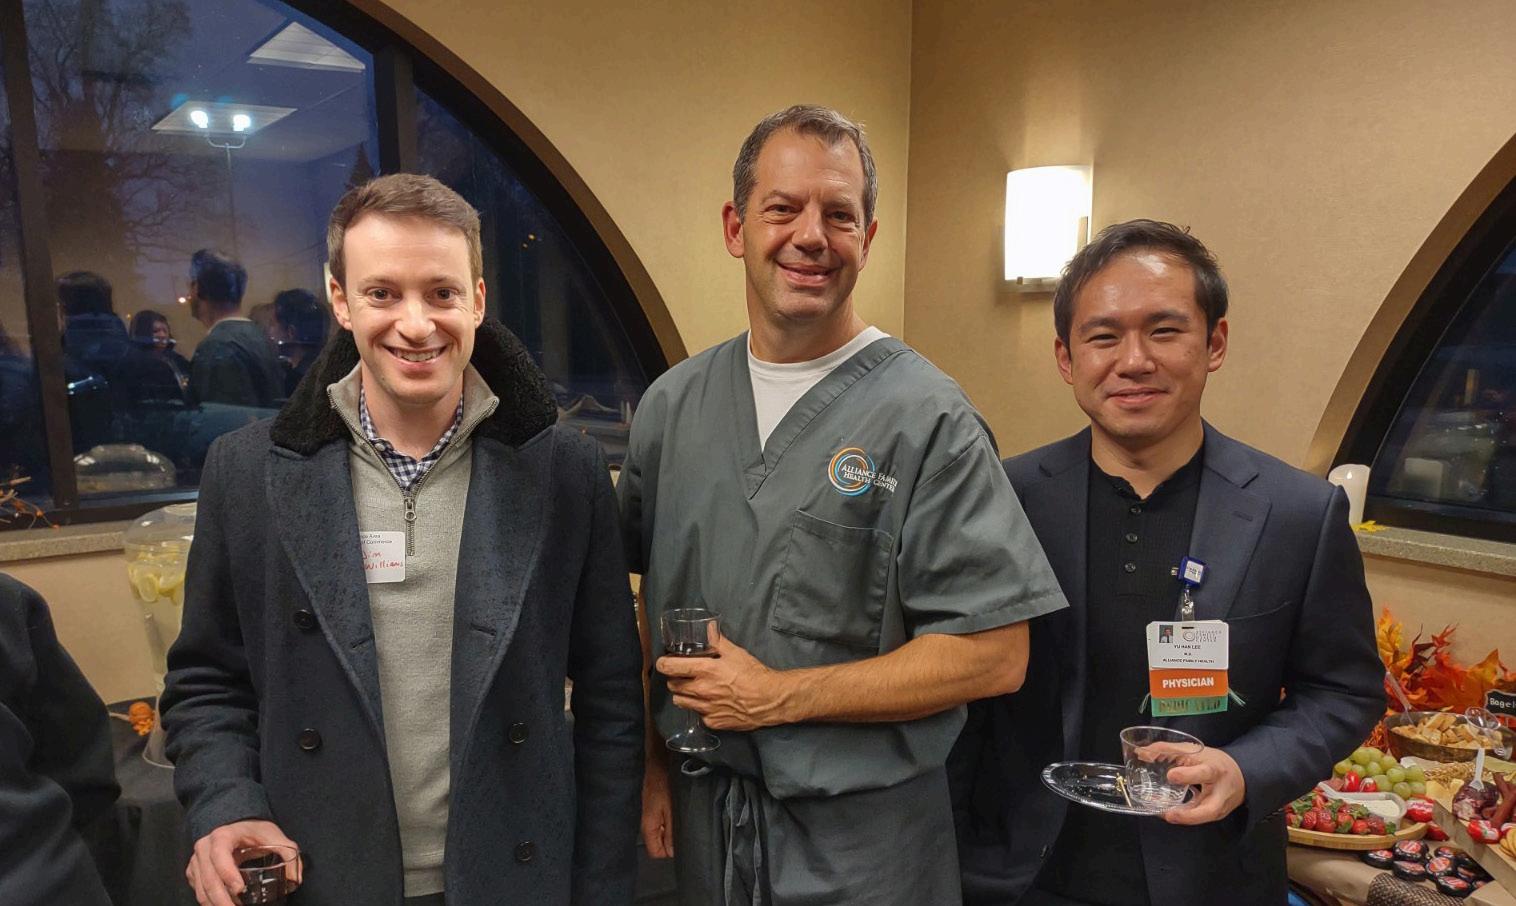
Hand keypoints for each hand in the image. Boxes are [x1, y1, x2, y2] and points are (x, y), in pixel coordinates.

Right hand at [187, 819, 300, 905]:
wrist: (236, 824)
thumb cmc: (254, 830)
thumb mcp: (274, 836)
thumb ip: (288, 852)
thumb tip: (295, 879)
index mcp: (222, 836)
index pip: (220, 856)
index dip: (228, 874)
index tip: (240, 889)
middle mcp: (204, 848)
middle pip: (209, 879)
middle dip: (222, 901)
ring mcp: (196, 861)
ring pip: (201, 890)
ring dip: (216, 905)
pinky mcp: (193, 871)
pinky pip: (199, 891)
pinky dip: (210, 903)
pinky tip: (225, 905)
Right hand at [641, 746, 673, 858]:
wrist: (658, 761)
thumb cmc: (665, 784)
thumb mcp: (672, 809)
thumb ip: (671, 831)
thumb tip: (672, 852)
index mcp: (648, 826)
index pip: (655, 852)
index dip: (669, 851)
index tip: (682, 843)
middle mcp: (646, 823)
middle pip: (658, 843)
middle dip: (671, 841)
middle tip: (686, 831)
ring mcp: (649, 814)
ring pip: (661, 833)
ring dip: (671, 830)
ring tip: (684, 821)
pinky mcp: (653, 807)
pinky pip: (661, 822)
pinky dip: (670, 821)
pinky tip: (679, 813)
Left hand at [656, 631, 788, 730]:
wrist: (770, 700)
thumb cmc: (753, 673)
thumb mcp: (736, 652)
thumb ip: (718, 640)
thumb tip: (707, 626)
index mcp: (704, 671)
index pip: (670, 668)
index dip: (663, 664)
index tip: (664, 662)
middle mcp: (701, 691)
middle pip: (673, 686)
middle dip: (675, 679)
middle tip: (684, 675)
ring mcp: (705, 709)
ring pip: (680, 702)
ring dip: (683, 695)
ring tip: (694, 690)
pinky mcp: (713, 722)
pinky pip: (698, 715)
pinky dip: (700, 709)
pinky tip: (711, 704)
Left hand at [1162, 747, 1245, 825]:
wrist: (1240, 777)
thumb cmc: (1213, 762)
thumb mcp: (1193, 751)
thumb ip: (1167, 750)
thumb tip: (1142, 753)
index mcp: (1215, 770)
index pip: (1204, 773)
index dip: (1188, 775)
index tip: (1171, 775)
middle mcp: (1219, 793)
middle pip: (1210, 808)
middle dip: (1189, 814)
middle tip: (1169, 814)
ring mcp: (1218, 808)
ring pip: (1203, 818)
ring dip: (1182, 818)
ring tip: (1162, 814)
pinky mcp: (1214, 815)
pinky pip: (1198, 818)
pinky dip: (1182, 817)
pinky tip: (1165, 813)